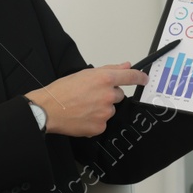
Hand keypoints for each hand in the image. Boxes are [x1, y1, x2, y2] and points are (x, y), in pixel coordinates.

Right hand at [27, 64, 148, 137]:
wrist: (48, 110)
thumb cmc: (62, 91)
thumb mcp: (85, 74)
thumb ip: (109, 70)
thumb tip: (125, 66)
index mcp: (104, 79)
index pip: (130, 77)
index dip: (139, 77)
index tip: (144, 79)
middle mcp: (108, 96)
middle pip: (118, 95)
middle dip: (108, 95)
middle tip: (91, 96)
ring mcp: (105, 113)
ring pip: (110, 110)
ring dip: (101, 108)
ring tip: (83, 107)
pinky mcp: (100, 126)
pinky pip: (103, 123)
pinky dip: (95, 120)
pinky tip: (82, 116)